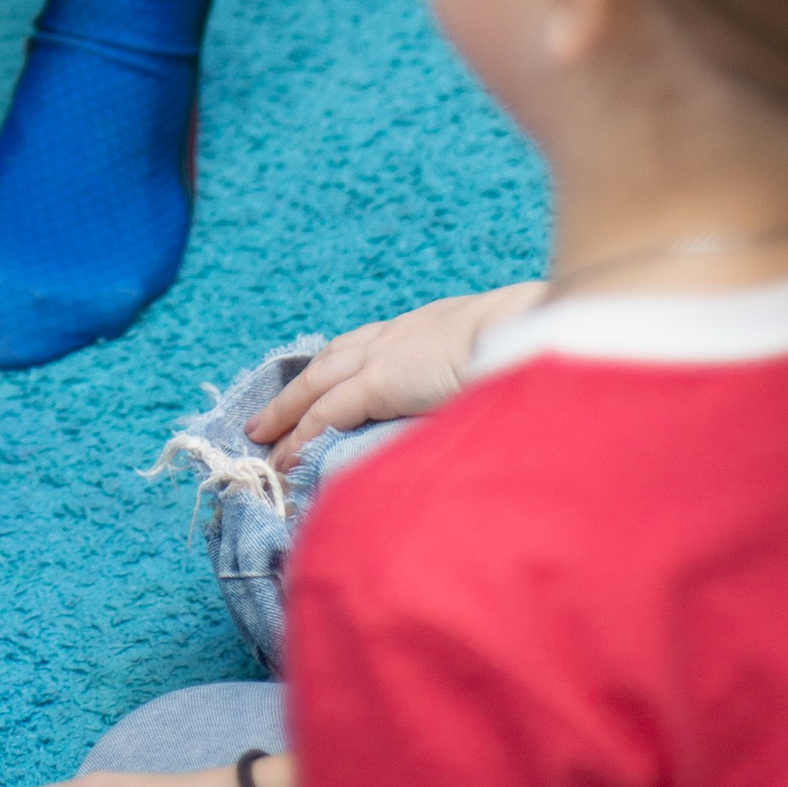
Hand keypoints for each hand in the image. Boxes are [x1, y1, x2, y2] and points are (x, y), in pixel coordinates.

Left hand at [247, 284, 543, 471]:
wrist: (522, 329)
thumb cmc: (519, 346)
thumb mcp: (486, 360)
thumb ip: (466, 381)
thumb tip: (467, 409)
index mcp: (416, 331)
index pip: (360, 350)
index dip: (332, 374)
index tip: (314, 391)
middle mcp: (389, 339)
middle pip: (326, 367)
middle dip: (294, 395)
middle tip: (265, 422)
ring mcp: (380, 358)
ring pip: (316, 390)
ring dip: (288, 417)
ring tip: (265, 446)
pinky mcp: (377, 382)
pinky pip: (328, 413)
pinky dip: (304, 435)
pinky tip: (288, 457)